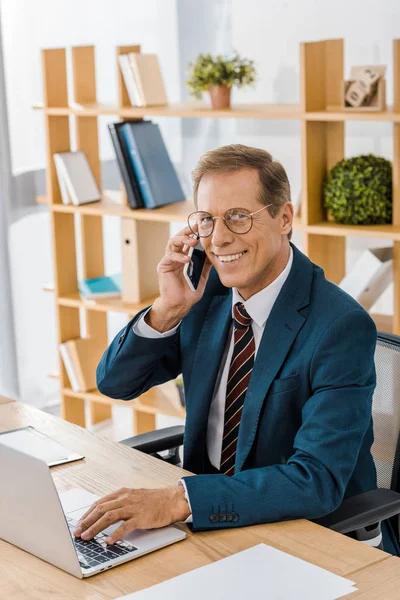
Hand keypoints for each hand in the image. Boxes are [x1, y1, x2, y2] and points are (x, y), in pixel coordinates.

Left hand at [73, 486, 189, 543]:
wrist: (172, 500)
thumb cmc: (154, 500)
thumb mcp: (134, 497)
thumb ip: (120, 503)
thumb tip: (104, 515)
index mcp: (122, 493)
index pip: (99, 503)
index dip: (87, 514)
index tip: (79, 523)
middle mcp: (125, 498)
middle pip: (101, 509)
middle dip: (87, 521)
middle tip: (78, 532)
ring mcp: (133, 507)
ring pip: (109, 516)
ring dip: (95, 527)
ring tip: (87, 537)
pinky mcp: (141, 517)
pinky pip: (125, 526)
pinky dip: (115, 534)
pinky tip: (108, 541)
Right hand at [148, 225, 211, 330]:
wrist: (180, 305)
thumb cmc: (190, 291)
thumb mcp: (202, 275)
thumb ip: (206, 263)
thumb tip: (215, 251)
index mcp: (184, 256)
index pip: (188, 240)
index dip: (195, 232)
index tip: (204, 227)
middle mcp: (175, 256)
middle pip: (179, 237)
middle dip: (188, 231)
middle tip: (197, 227)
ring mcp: (169, 260)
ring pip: (172, 243)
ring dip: (183, 239)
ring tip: (194, 241)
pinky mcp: (163, 267)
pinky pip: (170, 257)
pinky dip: (179, 256)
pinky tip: (187, 259)